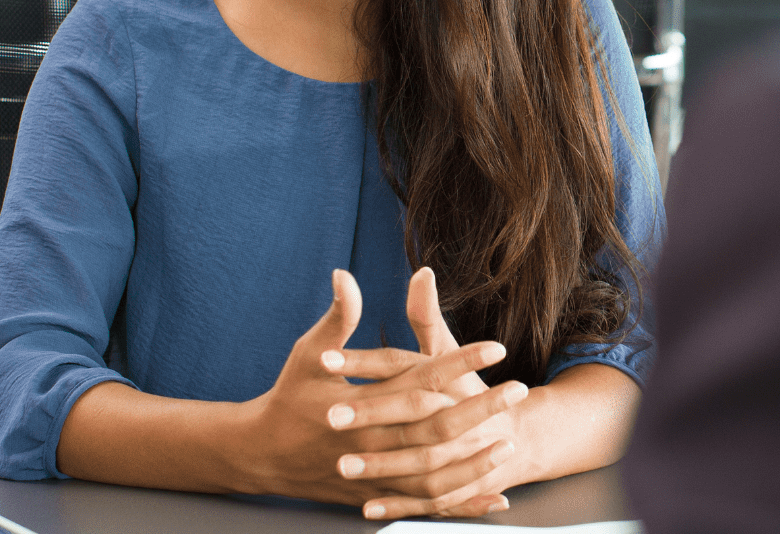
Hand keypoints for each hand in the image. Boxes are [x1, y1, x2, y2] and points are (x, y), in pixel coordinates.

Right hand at [229, 269, 525, 509]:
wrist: (261, 455)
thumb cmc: (289, 396)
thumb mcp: (310, 352)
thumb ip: (337, 317)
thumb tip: (345, 275)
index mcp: (361, 402)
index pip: (421, 379)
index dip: (460, 362)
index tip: (495, 346)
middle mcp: (372, 442)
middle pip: (437, 426)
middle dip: (482, 408)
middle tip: (518, 389)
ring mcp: (375, 475)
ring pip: (436, 474)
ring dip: (477, 460)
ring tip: (510, 442)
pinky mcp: (377, 497)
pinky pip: (426, 506)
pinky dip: (462, 503)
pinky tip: (493, 498)